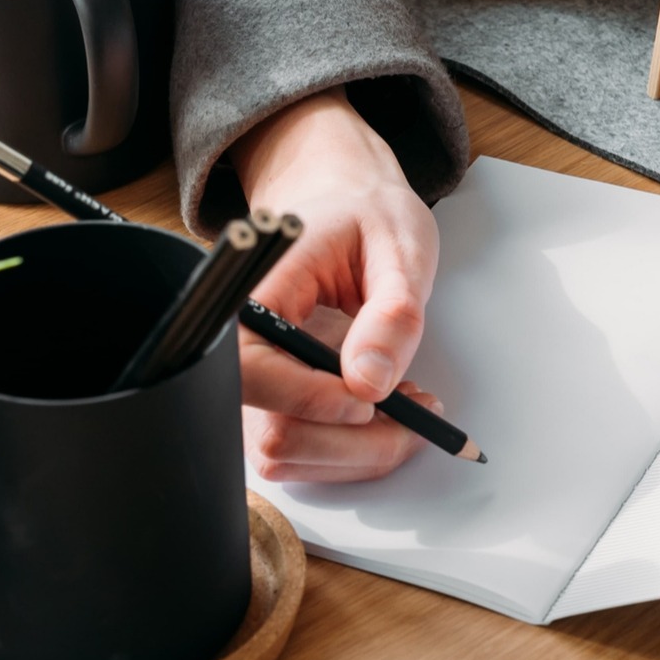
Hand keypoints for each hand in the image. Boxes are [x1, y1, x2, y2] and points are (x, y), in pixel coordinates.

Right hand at [226, 89, 446, 481]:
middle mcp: (240, 343)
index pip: (250, 370)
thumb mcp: (399, 246)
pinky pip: (299, 451)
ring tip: (409, 409)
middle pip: (271, 433)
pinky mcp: (274, 400)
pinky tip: (387, 412)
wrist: (349, 204)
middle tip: (420, 412)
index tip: (373, 396)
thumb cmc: (367, 216)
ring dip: (356, 451)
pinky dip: (351, 449)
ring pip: (285, 454)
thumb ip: (391, 312)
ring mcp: (255, 379)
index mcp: (254, 291)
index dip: (308, 398)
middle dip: (354, 440)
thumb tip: (372, 381)